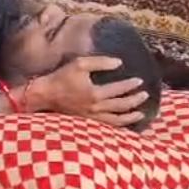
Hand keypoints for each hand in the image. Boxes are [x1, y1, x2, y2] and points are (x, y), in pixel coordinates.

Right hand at [26, 56, 147, 126]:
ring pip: (116, 120)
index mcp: (95, 93)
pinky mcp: (87, 122)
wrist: (44, 95)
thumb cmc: (60, 78)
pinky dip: (118, 125)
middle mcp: (96, 108)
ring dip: (130, 116)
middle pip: (121, 106)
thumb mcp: (79, 64)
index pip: (119, 89)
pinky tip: (123, 122)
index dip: (131, 85)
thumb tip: (118, 63)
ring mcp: (92, 117)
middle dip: (135, 100)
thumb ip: (100, 62)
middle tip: (144, 94)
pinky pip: (107, 126)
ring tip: (140, 113)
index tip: (139, 80)